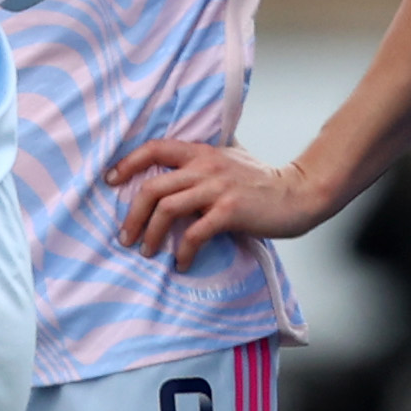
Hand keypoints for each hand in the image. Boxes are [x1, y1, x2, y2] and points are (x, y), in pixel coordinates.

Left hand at [110, 139, 330, 263]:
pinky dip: (183, 251)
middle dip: (132, 215)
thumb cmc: (261, 180)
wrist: (298, 193)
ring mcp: (217, 188)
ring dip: (151, 235)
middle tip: (125, 237)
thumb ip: (203, 160)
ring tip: (147, 252)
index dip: (128, 163)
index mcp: (201, 152)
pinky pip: (194, 233)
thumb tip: (175, 167)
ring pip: (167, 209)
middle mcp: (205, 167)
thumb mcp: (229, 158)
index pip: (155, 148)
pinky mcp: (230, 211)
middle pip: (152, 187)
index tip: (111, 181)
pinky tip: (181, 263)